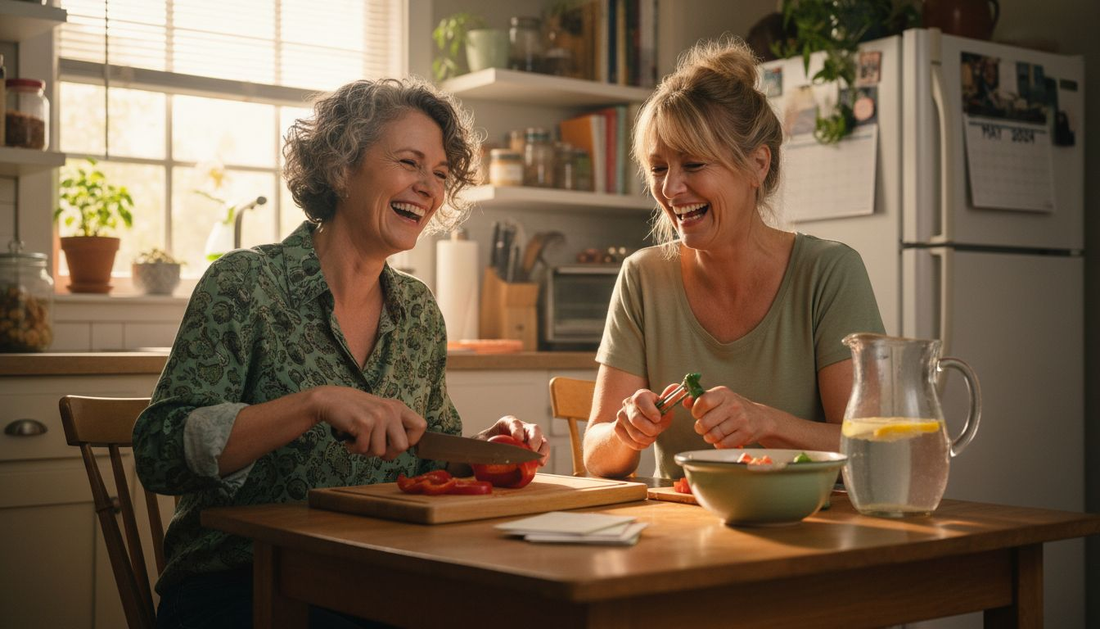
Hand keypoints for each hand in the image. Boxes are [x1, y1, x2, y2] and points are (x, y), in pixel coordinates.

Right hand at [312, 386, 426, 458]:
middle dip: (387, 453)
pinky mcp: (364, 424)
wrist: (329, 400)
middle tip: (373, 445)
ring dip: (366, 450)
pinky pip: (364, 449)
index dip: (410, 440)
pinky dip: (354, 448)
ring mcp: (378, 416)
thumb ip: (394, 425)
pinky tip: (349, 437)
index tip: (394, 441)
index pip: (421, 427)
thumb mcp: (380, 412)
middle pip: (402, 447)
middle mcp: (391, 410)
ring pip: (380, 452)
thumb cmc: (355, 411)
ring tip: (358, 438)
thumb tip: (405, 447)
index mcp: (398, 407)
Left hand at [478, 416, 549, 465]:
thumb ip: (482, 446)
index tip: (517, 438)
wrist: (488, 452)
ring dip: (542, 449)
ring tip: (539, 459)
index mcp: (507, 423)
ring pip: (541, 439)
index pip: (514, 423)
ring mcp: (530, 439)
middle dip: (534, 438)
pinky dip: (544, 456)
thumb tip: (484, 452)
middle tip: (531, 449)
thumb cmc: (485, 444)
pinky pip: (543, 450)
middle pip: (532, 429)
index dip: (517, 429)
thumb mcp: (481, 443)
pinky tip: (541, 464)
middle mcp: (522, 429)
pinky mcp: (534, 450)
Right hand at [612, 382, 679, 450]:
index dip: (650, 411)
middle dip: (651, 430)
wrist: (635, 422)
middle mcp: (628, 404)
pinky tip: (645, 441)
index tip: (658, 419)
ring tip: (652, 436)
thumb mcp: (662, 407)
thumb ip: (670, 401)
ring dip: (648, 439)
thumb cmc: (653, 413)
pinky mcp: (617, 428)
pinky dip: (642, 445)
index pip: (640, 400)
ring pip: (635, 434)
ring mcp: (620, 416)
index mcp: (640, 395)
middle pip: (636, 420)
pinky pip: (631, 442)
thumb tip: (676, 387)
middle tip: (657, 431)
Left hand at [683, 387, 773, 448]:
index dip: (696, 411)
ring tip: (716, 432)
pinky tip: (725, 437)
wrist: (760, 418)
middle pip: (704, 423)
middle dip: (701, 428)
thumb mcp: (718, 399)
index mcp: (723, 393)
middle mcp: (733, 404)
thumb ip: (699, 400)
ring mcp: (740, 419)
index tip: (698, 414)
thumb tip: (685, 401)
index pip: (701, 402)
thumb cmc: (735, 408)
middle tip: (705, 427)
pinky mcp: (745, 433)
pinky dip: (720, 444)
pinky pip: (722, 444)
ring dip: (710, 437)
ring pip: (712, 435)